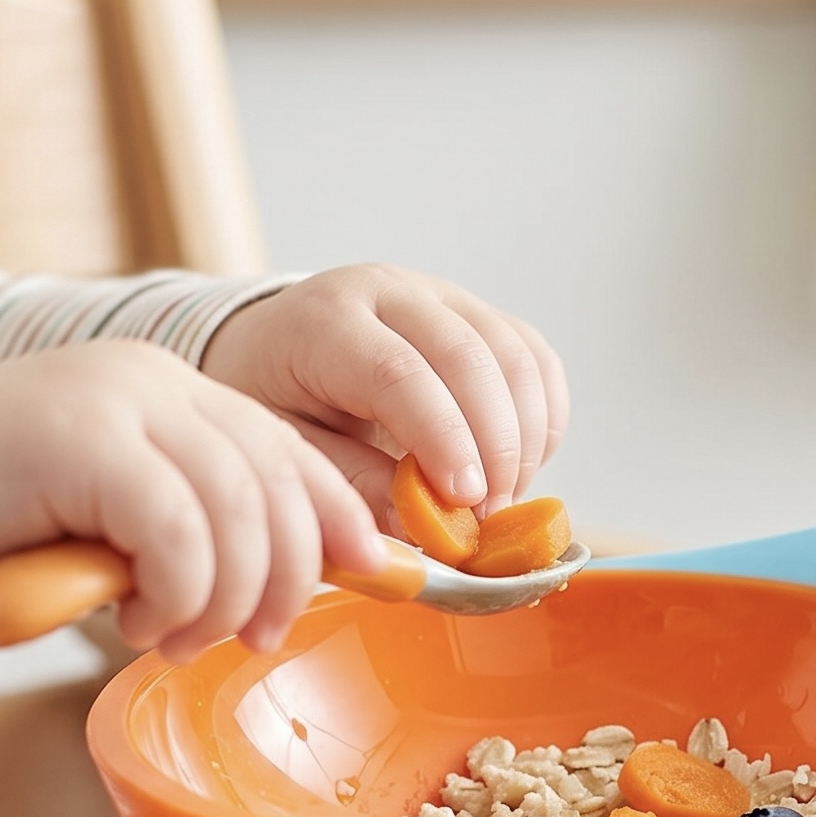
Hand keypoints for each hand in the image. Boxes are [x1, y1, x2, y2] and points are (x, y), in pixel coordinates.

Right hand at [0, 340, 385, 659]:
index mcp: (179, 393)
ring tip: (179, 638)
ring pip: (241, 512)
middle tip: (254, 638)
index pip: (292, 453)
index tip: (370, 578)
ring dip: (225, 598)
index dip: (343, 519)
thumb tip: (297, 586)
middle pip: (283, 484)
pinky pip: (181, 531)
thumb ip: (199, 531)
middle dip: (291, 576)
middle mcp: (161, 383)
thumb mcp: (124, 523)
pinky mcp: (86, 438)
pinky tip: (139, 621)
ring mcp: (123, 402)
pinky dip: (179, 593)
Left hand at [200, 266, 569, 527]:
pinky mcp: (480, 314)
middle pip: (469, 357)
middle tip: (490, 518)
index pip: (398, 372)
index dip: (443, 438)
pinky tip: (518, 465)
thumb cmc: (277, 400)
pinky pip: (535, 360)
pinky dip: (541, 418)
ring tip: (502, 501)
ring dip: (523, 438)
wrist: (275, 344)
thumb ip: (348, 483)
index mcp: (325, 321)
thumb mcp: (287, 448)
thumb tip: (420, 525)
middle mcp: (389, 291)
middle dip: (494, 447)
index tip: (465, 503)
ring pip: (514, 355)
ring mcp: (442, 295)